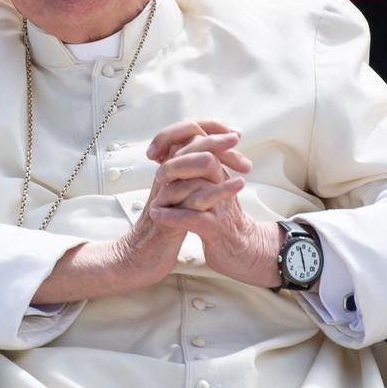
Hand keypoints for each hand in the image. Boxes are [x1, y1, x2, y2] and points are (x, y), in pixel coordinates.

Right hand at [32, 120, 257, 303]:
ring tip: (245, 163)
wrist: (142, 258)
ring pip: (192, 165)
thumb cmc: (165, 227)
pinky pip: (195, 197)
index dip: (209, 129)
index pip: (185, 134)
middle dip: (216, 137)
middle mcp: (166, 177)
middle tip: (237, 136)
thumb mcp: (179, 196)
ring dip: (221, 159)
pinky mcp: (170, 215)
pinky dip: (220, 190)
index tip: (233, 134)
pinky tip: (238, 186)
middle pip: (188, 142)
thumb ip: (191, 177)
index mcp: (169, 170)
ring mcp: (166, 194)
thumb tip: (211, 157)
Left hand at [146, 120, 282, 287]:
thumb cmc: (220, 218)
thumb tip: (174, 147)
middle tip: (159, 175)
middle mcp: (223, 184)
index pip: (202, 142)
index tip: (154, 152)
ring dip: (173, 190)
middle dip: (177, 163)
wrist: (242, 249)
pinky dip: (173, 216)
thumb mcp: (212, 187)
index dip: (176, 141)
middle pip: (204, 158)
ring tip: (156, 196)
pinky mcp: (217, 228)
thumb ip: (197, 168)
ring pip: (199, 187)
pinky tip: (158, 215)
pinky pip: (194, 217)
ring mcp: (221, 205)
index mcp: (219, 172)